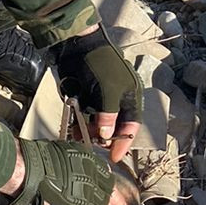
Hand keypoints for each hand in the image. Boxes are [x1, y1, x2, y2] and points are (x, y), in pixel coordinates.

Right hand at [0, 140, 127, 204]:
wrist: (29, 168)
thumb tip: (74, 169)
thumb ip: (74, 161)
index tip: (115, 192)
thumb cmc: (38, 158)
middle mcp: (91, 175)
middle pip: (109, 192)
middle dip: (118, 202)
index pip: (106, 176)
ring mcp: (87, 191)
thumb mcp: (63, 152)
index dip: (111, 186)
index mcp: (88, 160)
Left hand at [54, 26, 142, 163]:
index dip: (124, 142)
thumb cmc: (99, 65)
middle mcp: (118, 100)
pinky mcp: (86, 97)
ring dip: (90, 132)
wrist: (77, 46)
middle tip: (95, 148)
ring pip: (98, 123)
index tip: (114, 158)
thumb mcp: (107, 91)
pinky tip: (74, 130)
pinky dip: (80, 124)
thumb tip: (106, 136)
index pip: (132, 126)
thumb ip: (108, 115)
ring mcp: (101, 99)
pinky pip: (85, 116)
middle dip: (106, 138)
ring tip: (81, 139)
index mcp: (131, 96)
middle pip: (115, 127)